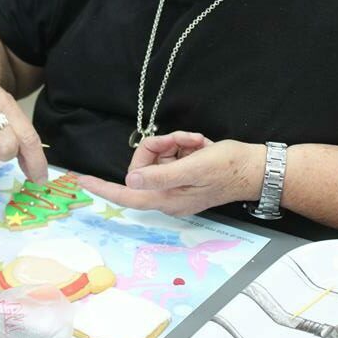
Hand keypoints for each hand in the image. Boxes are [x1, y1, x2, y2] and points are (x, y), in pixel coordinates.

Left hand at [79, 133, 265, 216]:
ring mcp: (176, 185)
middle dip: (160, 146)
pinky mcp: (184, 174)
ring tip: (197, 143)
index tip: (82, 180)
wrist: (254, 167)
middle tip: (183, 139)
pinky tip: (200, 145)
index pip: (127, 194)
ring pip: (159, 157)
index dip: (103, 188)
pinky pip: (172, 156)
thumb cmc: (227, 168)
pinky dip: (184, 145)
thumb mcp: (194, 168)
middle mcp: (168, 195)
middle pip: (144, 166)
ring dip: (176, 143)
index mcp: (167, 198)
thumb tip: (130, 181)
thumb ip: (160, 176)